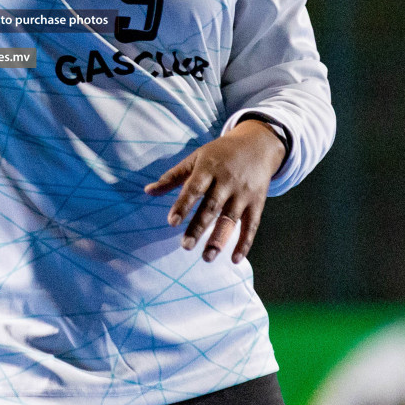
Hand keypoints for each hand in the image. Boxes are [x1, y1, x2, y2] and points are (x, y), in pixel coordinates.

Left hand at [144, 120, 285, 263]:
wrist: (257, 145)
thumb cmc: (220, 154)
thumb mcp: (196, 158)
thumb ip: (172, 176)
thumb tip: (147, 191)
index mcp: (208, 168)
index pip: (194, 188)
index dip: (183, 205)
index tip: (172, 222)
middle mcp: (227, 181)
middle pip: (211, 206)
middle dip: (198, 227)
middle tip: (185, 246)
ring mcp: (243, 193)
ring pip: (230, 219)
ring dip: (219, 239)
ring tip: (207, 257)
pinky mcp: (257, 203)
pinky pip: (251, 225)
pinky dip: (244, 243)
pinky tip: (234, 259)